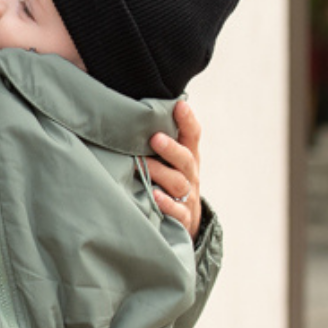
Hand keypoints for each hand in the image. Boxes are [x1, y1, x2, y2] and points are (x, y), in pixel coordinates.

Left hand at [147, 100, 202, 238]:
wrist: (185, 222)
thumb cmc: (169, 182)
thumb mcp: (169, 162)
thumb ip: (159, 141)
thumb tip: (134, 113)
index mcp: (187, 157)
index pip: (192, 135)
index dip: (187, 120)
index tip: (179, 105)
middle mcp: (190, 175)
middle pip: (185, 159)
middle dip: (171, 148)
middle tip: (155, 138)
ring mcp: (187, 197)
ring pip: (178, 183)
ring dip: (161, 173)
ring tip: (144, 165)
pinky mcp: (183, 218)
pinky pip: (177, 211)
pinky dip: (166, 204)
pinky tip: (153, 196)